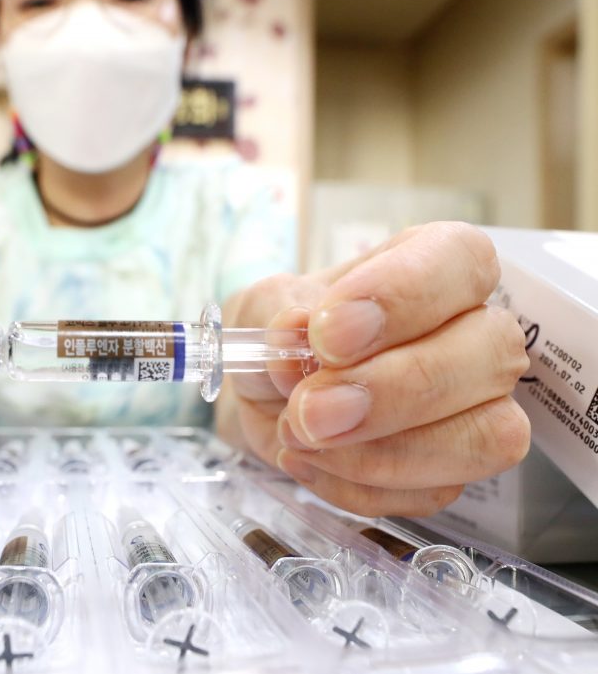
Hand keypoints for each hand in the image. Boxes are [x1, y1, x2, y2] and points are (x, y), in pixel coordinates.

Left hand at [224, 222, 529, 516]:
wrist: (265, 394)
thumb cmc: (280, 334)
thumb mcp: (261, 308)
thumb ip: (276, 316)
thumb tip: (295, 335)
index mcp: (434, 264)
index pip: (462, 259)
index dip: (402, 296)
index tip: (326, 333)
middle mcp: (474, 331)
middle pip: (491, 353)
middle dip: (392, 390)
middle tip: (309, 409)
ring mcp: (479, 406)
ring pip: (487, 435)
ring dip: (382, 453)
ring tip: (297, 436)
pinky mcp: (455, 470)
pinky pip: (435, 492)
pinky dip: (358, 486)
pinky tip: (306, 461)